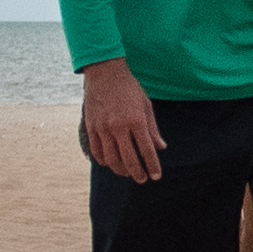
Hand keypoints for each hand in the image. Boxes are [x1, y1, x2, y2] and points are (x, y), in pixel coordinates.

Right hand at [79, 58, 166, 182]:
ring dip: (120, 170)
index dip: (153, 166)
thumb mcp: (145, 104)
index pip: (147, 150)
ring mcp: (103, 127)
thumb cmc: (129, 87)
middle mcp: (119, 126)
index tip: (156, 176)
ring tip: (127, 173)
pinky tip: (110, 163)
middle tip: (142, 179)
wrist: (105, 71)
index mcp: (136, 120)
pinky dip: (103, 161)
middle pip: (129, 159)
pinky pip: (96, 150)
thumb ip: (153, 128)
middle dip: (137, 173)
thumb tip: (161, 147)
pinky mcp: (91, 126)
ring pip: (111, 159)